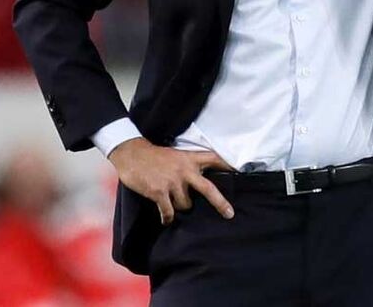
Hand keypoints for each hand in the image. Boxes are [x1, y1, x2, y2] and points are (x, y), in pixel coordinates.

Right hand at [108, 138, 234, 224]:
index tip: (240, 173)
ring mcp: (173, 182)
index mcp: (190, 159)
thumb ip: (189, 165)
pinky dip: (167, 218)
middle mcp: (185, 170)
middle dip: (221, 203)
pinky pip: (169, 212)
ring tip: (173, 202)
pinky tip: (166, 219)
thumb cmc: (154, 156)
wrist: (132, 153)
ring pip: (186, 204)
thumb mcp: (176, 155)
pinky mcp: (159, 192)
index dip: (228, 166)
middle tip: (230, 214)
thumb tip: (199, 181)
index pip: (214, 160)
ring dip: (181, 207)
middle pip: (209, 189)